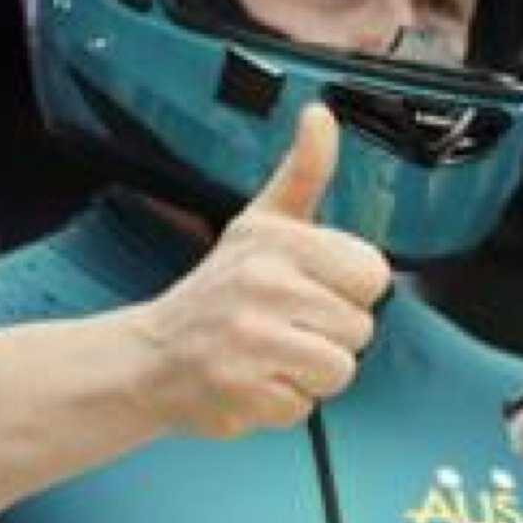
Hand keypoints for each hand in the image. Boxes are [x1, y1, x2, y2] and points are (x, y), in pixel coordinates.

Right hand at [134, 103, 391, 437]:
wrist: (150, 356)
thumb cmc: (217, 290)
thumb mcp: (260, 221)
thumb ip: (303, 172)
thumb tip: (321, 116)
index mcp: (278, 241)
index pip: (372, 275)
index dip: (348, 290)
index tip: (312, 289)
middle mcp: (264, 286)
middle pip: (360, 327)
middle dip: (329, 334)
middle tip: (285, 326)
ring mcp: (252, 341)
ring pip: (340, 369)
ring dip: (310, 373)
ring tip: (272, 355)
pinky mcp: (243, 391)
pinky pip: (306, 406)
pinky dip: (283, 403)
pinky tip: (254, 380)